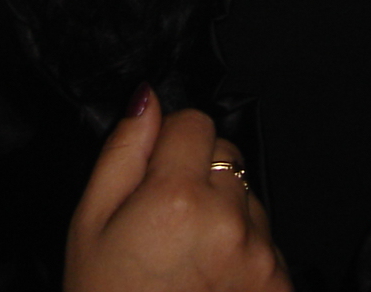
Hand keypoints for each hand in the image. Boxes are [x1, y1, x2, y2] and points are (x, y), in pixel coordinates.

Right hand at [65, 87, 289, 291]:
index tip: (154, 178)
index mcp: (176, 196)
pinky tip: (211, 283)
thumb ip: (123, 152)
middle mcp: (229, 220)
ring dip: (226, 214)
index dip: (169, 145)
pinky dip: (245, 253)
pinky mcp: (279, 285)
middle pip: (227, 156)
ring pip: (249, 198)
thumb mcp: (91, 224)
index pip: (195, 121)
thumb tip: (148, 97)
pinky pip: (267, 241)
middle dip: (200, 176)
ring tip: (188, 260)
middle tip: (167, 225)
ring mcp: (260, 256)